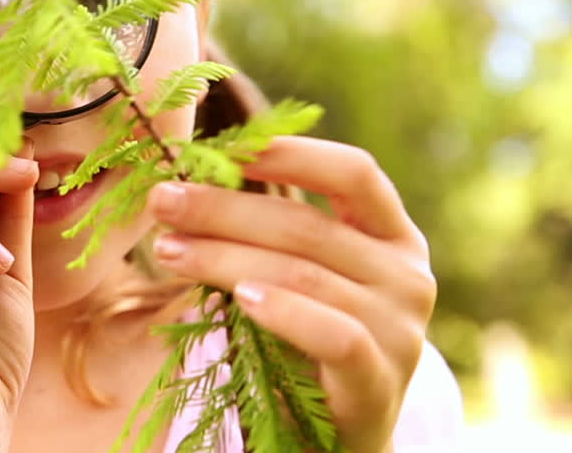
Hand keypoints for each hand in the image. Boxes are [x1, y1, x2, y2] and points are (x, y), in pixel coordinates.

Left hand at [145, 136, 435, 452]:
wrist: (336, 443)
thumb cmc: (305, 349)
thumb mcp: (296, 281)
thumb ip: (267, 237)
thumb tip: (184, 186)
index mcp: (393, 237)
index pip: (353, 174)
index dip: (292, 153)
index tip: (225, 148)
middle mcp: (408, 276)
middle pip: (308, 226)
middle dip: (224, 209)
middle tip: (163, 201)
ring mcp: (402, 330)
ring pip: (304, 275)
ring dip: (225, 257)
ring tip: (169, 250)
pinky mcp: (381, 381)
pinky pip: (332, 334)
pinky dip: (284, 312)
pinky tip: (241, 298)